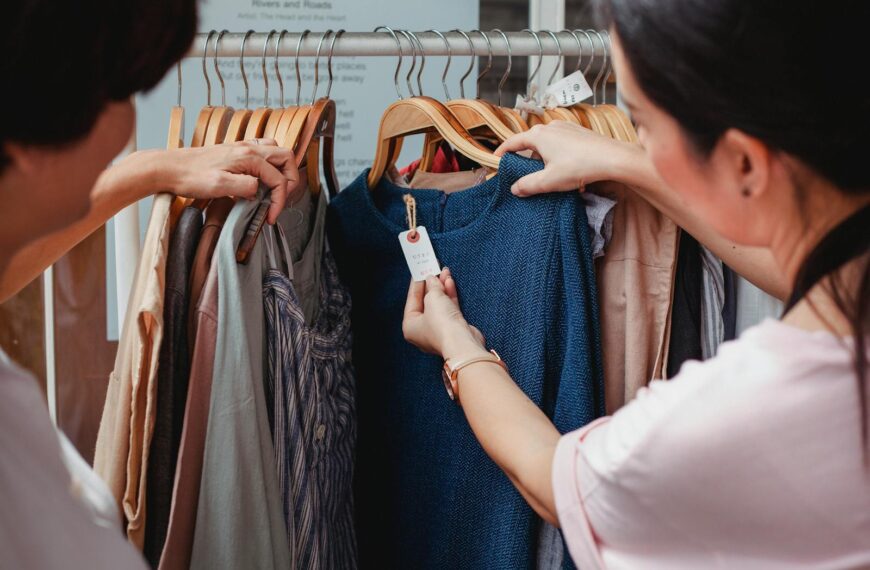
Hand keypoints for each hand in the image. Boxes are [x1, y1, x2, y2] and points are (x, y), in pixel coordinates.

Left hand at [150, 139, 299, 223]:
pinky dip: (269, 165)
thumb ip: (246, 187)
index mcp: (248, 156)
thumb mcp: (219, 186)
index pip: (278, 179)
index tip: (271, 216)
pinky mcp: (234, 152)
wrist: (168, 168)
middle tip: (281, 199)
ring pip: (276, 152)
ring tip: (274, 189)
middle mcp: (248, 148)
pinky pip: (262, 152)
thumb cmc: (190, 176)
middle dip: (290, 180)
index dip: (280, 200)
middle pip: (286, 157)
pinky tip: (259, 179)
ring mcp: (242, 147)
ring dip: (281, 170)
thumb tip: (260, 191)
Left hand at [402, 268, 487, 359]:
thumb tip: (432, 279)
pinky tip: (450, 282)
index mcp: (410, 326)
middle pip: (426, 301)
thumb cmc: (442, 325)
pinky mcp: (453, 328)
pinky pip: (449, 308)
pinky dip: (449, 295)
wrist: (462, 343)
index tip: (420, 270)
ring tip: (444, 272)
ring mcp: (439, 329)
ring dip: (442, 288)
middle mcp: (423, 329)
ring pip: (439, 304)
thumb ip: (431, 287)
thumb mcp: (432, 298)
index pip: (412, 300)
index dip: (416, 283)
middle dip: (431, 284)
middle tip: (433, 269)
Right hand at [495, 121, 637, 196]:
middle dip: (525, 158)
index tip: (496, 159)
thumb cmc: (580, 166)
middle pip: (530, 142)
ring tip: (547, 175)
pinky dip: (556, 154)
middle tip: (523, 173)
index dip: (503, 151)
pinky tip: (564, 169)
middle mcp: (551, 127)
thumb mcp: (549, 181)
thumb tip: (514, 188)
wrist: (613, 158)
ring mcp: (566, 128)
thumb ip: (528, 185)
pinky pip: (560, 143)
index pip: (513, 142)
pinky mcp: (579, 133)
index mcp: (538, 135)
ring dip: (543, 158)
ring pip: (546, 143)